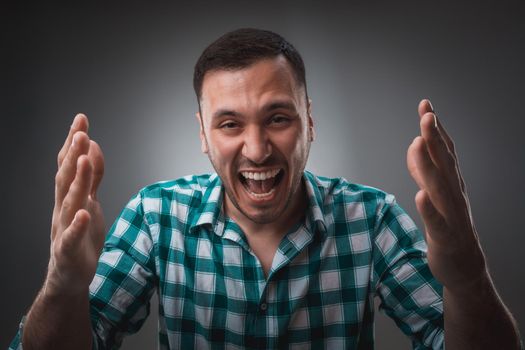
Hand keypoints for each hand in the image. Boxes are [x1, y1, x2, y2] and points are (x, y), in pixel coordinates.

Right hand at [45, 114, 105, 296]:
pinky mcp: (69, 251)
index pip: (69, 164)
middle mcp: (63, 208)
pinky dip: (76, 225)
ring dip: (78, 181)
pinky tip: (83, 213)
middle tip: (81, 132)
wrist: (69, 276)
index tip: (81, 119)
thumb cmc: (80, 235)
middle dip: (74, 155)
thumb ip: (93, 176)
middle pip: (67, 178)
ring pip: (70, 202)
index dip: (74, 142)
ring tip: (84, 160)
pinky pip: (71, 237)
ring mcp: (64, 229)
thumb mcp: (90, 201)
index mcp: (69, 196)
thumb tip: (93, 146)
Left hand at [407, 100, 486, 293]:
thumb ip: (424, 170)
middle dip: (435, 137)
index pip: (443, 150)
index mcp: (450, 183)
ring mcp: (451, 214)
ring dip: (430, 164)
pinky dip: (429, 208)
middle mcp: (453, 194)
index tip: (426, 105)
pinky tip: (420, 195)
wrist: (464, 266)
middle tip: (427, 114)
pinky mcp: (444, 235)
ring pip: (439, 186)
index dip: (435, 128)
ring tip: (420, 142)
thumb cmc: (448, 226)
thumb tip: (415, 145)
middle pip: (444, 162)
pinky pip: (436, 220)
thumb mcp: (435, 193)